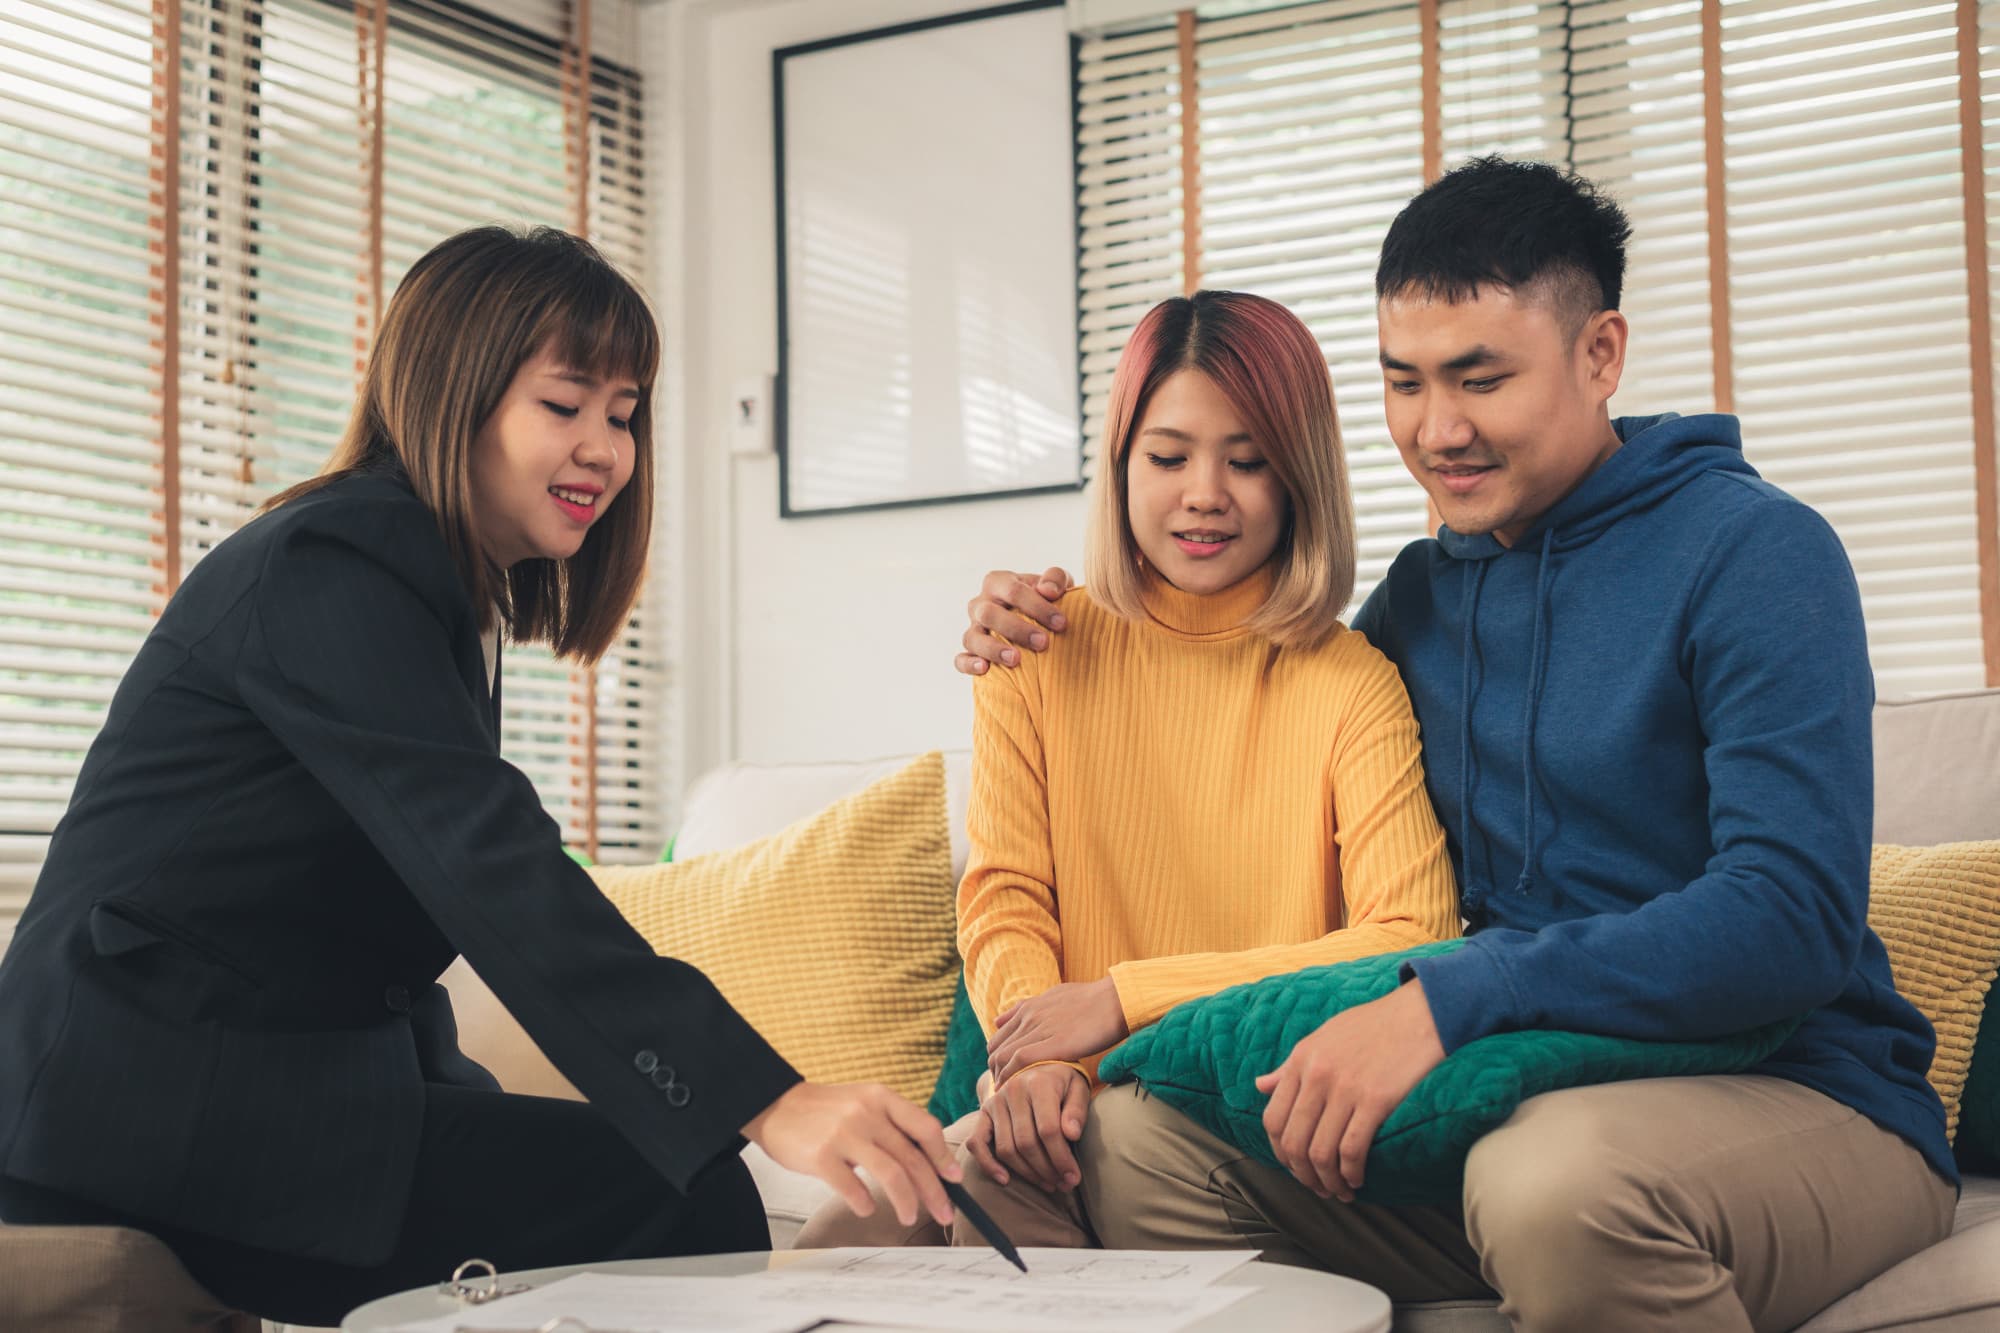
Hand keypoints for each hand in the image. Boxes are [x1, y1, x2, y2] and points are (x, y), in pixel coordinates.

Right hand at [742, 1081, 960, 1227]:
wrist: (775, 1105)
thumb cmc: (825, 1111)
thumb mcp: (863, 1103)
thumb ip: (892, 1125)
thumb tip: (929, 1164)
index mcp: (881, 1097)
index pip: (925, 1127)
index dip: (943, 1156)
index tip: (953, 1179)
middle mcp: (866, 1112)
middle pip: (913, 1157)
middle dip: (934, 1191)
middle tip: (944, 1213)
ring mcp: (844, 1134)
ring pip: (891, 1174)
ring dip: (906, 1201)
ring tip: (909, 1216)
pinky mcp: (821, 1156)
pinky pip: (853, 1188)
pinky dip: (865, 1204)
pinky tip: (866, 1209)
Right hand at [955, 567, 1074, 675]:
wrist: (1036, 620)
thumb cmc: (1047, 600)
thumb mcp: (1055, 584)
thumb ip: (1056, 578)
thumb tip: (1049, 590)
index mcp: (998, 582)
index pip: (1013, 590)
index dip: (1038, 606)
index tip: (1061, 623)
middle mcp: (980, 604)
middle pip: (989, 614)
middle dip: (1016, 629)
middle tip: (1043, 643)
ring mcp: (973, 628)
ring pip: (972, 637)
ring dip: (993, 649)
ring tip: (1015, 660)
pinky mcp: (970, 651)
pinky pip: (960, 659)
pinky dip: (969, 664)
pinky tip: (985, 669)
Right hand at [983, 1062, 1091, 1192]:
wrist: (1036, 1066)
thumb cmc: (1063, 1083)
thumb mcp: (1078, 1089)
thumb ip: (1077, 1110)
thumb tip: (1072, 1134)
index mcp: (1039, 1083)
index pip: (1048, 1130)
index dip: (1062, 1159)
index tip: (1074, 1178)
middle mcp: (1013, 1090)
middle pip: (1027, 1143)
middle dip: (1047, 1170)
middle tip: (1064, 1185)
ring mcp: (995, 1101)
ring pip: (1006, 1149)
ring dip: (1027, 1173)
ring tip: (1048, 1183)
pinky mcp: (983, 1112)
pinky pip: (977, 1143)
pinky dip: (988, 1164)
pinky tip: (1005, 1180)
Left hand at [988, 978, 1127, 1084]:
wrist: (1115, 999)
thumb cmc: (1092, 999)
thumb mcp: (1055, 994)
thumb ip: (1029, 1006)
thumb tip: (1003, 1017)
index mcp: (1030, 1007)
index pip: (998, 1037)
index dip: (997, 1058)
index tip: (1003, 1074)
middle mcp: (1029, 1017)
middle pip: (995, 1049)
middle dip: (996, 1071)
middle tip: (1003, 1088)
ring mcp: (1040, 1029)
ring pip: (1003, 1056)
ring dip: (1002, 1077)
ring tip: (1008, 1094)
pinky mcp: (1054, 1044)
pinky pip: (1021, 1061)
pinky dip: (1013, 1077)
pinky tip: (1017, 1090)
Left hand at [1256, 980, 1444, 1202]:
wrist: (1420, 1013)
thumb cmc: (1373, 1025)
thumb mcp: (1323, 1037)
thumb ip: (1290, 1066)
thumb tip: (1260, 1086)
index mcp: (1301, 1060)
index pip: (1273, 1119)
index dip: (1280, 1153)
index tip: (1295, 1167)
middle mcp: (1317, 1075)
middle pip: (1294, 1142)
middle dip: (1304, 1175)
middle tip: (1319, 1188)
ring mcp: (1345, 1088)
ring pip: (1321, 1152)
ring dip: (1328, 1181)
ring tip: (1340, 1191)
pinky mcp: (1376, 1100)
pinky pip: (1352, 1150)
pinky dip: (1351, 1173)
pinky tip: (1358, 1179)